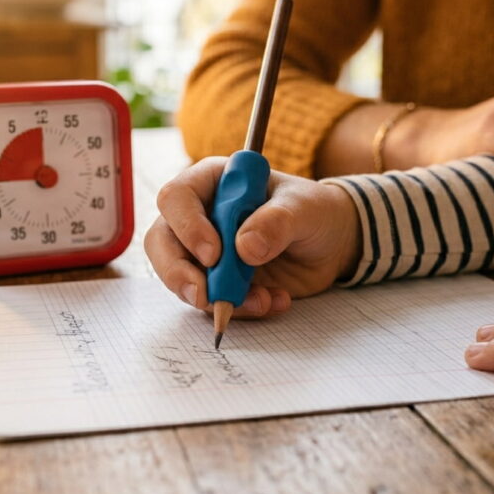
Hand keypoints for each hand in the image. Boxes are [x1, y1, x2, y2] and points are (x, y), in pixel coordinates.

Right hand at [145, 157, 360, 317]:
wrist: (332, 244)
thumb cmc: (313, 211)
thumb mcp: (304, 208)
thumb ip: (277, 221)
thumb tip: (245, 247)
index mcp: (212, 182)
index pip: (177, 198)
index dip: (187, 227)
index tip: (214, 254)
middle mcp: (199, 216)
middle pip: (161, 242)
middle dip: (178, 273)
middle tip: (206, 297)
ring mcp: (204, 253)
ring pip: (180, 278)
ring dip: (215, 298)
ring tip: (262, 300)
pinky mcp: (217, 283)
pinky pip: (212, 303)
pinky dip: (240, 310)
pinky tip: (274, 301)